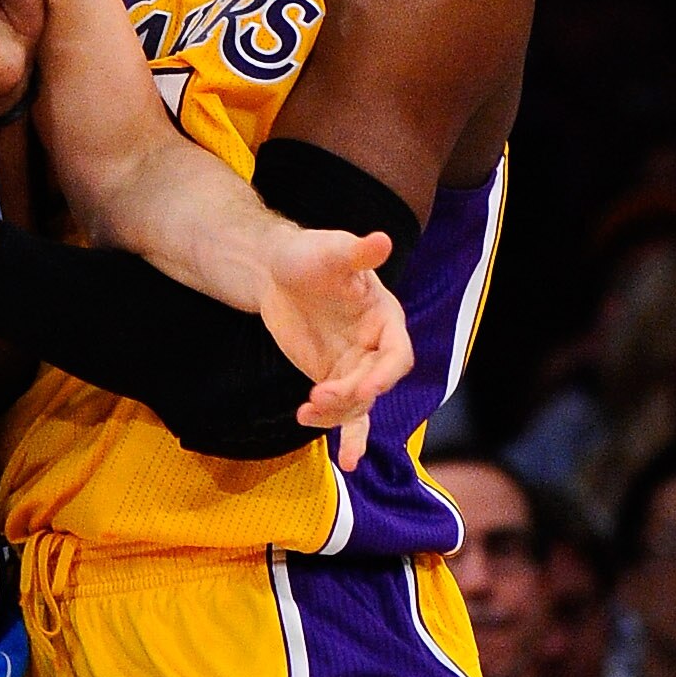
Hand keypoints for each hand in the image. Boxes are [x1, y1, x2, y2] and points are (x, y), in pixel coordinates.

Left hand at [254, 226, 410, 469]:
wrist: (278, 271)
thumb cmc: (309, 256)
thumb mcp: (330, 251)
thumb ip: (355, 254)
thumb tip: (381, 239)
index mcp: (386, 319)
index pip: (398, 354)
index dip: (387, 373)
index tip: (368, 387)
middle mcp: (375, 347)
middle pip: (376, 384)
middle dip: (354, 395)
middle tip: (323, 396)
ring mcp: (354, 367)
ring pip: (358, 405)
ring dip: (338, 415)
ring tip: (307, 412)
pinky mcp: (331, 379)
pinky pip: (339, 411)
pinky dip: (331, 426)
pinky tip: (318, 437)